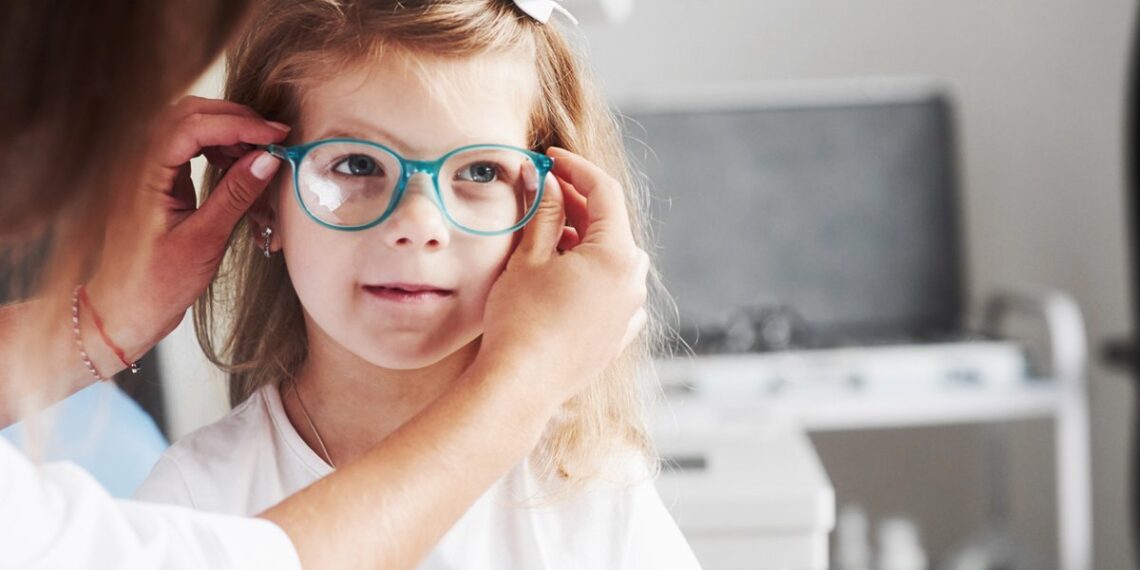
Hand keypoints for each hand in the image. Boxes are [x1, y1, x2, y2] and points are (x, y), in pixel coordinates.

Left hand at [82, 96, 288, 372]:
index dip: (239, 125)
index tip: (276, 136)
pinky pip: (188, 146)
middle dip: (235, 119)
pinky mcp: (158, 180)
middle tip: (273, 137)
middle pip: (188, 113)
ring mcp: (147, 169)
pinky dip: (218, 147)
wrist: (125, 309)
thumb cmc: (157, 283)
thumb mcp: (204, 240)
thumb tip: (269, 158)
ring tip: (260, 154)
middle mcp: (140, 162)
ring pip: (188, 125)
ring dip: (227, 131)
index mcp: (144, 174)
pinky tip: (239, 165)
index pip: (193, 126)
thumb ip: (235, 195)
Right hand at [478, 147, 648, 407]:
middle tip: (543, 191)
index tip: (550, 158)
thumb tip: (544, 179)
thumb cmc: (521, 319)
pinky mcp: (618, 334)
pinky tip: (563, 276)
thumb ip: (543, 211)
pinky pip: (612, 291)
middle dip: (578, 204)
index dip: (576, 169)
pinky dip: (591, 275)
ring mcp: (629, 311)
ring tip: (547, 237)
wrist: (521, 385)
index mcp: (617, 255)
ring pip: (613, 258)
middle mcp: (633, 282)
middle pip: (611, 225)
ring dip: (584, 240)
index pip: (604, 192)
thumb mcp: (529, 256)